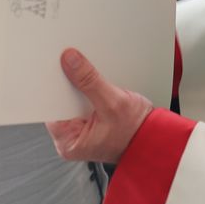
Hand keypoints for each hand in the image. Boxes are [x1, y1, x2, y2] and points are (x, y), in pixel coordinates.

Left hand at [45, 49, 152, 164]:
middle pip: (60, 102)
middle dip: (68, 85)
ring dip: (80, 87)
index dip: (53, 87)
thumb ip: (89, 81)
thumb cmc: (136, 133)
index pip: (51, 108)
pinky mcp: (88, 121)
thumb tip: (70, 61)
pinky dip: (88, 90)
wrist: (154, 138)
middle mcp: (70, 138)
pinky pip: (81, 101)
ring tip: (92, 80)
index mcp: (68, 142)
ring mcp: (79, 129)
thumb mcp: (113, 103)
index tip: (58, 68)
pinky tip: (97, 86)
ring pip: (71, 100)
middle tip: (77, 69)